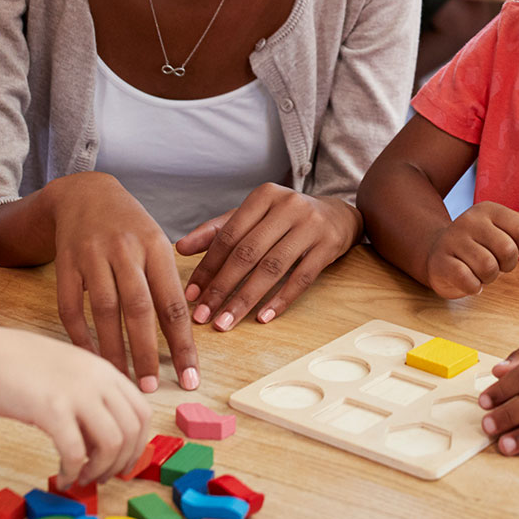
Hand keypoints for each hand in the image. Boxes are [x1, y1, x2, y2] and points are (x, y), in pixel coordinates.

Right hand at [0, 326, 153, 488]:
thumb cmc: (24, 368)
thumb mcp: (72, 374)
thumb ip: (94, 399)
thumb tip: (109, 443)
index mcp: (105, 371)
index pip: (143, 412)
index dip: (139, 444)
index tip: (125, 463)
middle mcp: (98, 380)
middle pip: (132, 431)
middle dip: (122, 462)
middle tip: (103, 477)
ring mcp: (76, 393)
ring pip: (111, 443)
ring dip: (100, 469)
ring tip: (83, 478)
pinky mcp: (50, 409)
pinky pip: (75, 451)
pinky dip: (73, 471)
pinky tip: (63, 477)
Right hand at [47, 172, 198, 391]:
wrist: (84, 193)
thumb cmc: (130, 227)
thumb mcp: (156, 243)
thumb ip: (167, 283)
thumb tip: (184, 333)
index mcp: (156, 248)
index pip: (173, 304)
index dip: (183, 344)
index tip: (191, 377)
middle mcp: (126, 250)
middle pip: (139, 310)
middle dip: (146, 353)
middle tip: (152, 388)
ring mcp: (93, 256)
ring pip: (105, 311)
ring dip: (114, 350)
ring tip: (122, 379)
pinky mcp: (65, 263)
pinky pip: (70, 306)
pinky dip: (79, 335)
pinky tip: (90, 357)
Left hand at [174, 184, 359, 330]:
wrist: (338, 214)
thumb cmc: (287, 218)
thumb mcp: (254, 216)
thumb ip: (218, 231)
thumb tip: (180, 248)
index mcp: (264, 196)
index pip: (228, 236)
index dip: (207, 267)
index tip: (191, 295)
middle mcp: (288, 206)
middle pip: (248, 253)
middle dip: (222, 287)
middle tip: (203, 315)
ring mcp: (311, 226)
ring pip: (272, 267)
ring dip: (246, 299)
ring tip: (226, 322)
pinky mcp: (329, 245)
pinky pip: (301, 278)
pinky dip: (280, 299)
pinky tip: (263, 317)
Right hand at [423, 197, 518, 297]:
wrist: (438, 256)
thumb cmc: (481, 245)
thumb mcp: (507, 230)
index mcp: (488, 209)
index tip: (506, 248)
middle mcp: (469, 220)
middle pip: (508, 250)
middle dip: (505, 265)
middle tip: (493, 263)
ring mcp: (452, 240)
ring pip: (488, 267)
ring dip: (488, 278)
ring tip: (479, 271)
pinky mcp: (441, 262)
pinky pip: (469, 280)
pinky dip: (473, 287)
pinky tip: (468, 280)